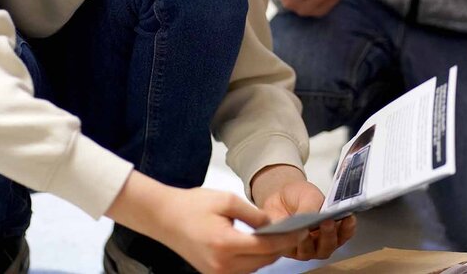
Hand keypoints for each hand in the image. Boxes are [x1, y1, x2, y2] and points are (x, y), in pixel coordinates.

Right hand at [107, 171, 306, 273]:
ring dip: (269, 253)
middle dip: (282, 246)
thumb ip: (253, 213)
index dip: (288, 238)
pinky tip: (260, 243)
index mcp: (225, 244)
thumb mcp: (226, 200)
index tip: (302, 229)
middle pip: (264, 260)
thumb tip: (273, 224)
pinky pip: (244, 269)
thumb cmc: (192, 205)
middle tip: (296, 231)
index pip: (267, 246)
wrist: (164, 217)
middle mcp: (222, 265)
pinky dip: (255, 258)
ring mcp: (217, 273)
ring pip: (256, 267)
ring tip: (280, 235)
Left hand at [252, 165, 356, 261]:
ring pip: (310, 251)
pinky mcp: (288, 250)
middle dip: (329, 234)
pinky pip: (290, 249)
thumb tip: (311, 218)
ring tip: (306, 228)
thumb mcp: (310, 196)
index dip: (348, 227)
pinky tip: (290, 231)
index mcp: (333, 228)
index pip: (345, 232)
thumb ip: (313, 207)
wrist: (280, 196)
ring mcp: (305, 248)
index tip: (349, 218)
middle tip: (328, 222)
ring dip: (309, 240)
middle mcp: (321, 242)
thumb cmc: (300, 197)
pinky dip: (291, 241)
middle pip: (329, 246)